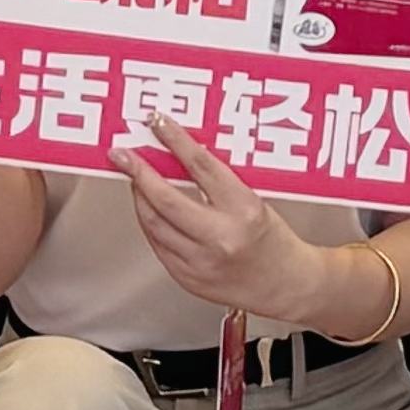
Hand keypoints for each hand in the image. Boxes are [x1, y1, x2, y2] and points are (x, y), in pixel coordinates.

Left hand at [115, 115, 327, 320]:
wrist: (286, 285)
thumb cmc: (274, 241)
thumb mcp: (254, 200)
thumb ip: (218, 182)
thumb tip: (180, 154)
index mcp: (244, 209)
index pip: (201, 166)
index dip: (175, 140)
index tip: (158, 123)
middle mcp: (220, 237)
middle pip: (166, 198)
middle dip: (138, 171)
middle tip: (123, 154)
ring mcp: (201, 262)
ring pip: (154, 223)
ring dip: (139, 197)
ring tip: (133, 179)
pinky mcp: (188, 279)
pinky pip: (158, 245)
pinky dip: (149, 223)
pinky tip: (148, 209)